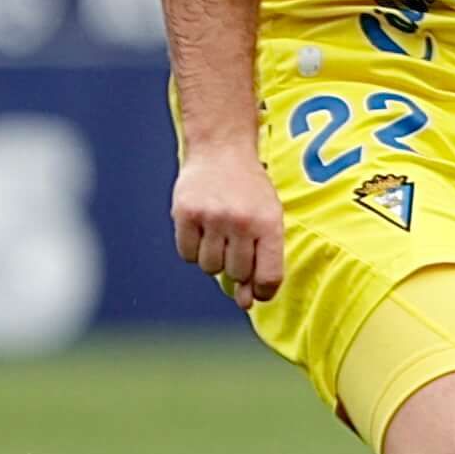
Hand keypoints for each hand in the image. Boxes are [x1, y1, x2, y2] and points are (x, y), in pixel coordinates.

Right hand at [171, 140, 285, 309]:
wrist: (222, 150)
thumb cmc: (250, 191)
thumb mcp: (269, 218)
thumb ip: (263, 259)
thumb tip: (247, 303)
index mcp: (269, 223)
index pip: (269, 276)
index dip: (263, 291)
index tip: (257, 292)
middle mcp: (241, 221)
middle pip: (236, 274)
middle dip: (236, 270)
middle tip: (235, 247)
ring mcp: (212, 217)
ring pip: (210, 267)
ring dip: (213, 259)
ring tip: (219, 235)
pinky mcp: (185, 213)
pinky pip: (187, 254)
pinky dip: (193, 251)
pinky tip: (201, 231)